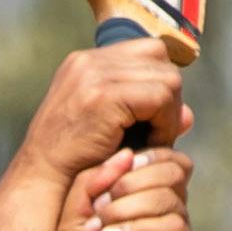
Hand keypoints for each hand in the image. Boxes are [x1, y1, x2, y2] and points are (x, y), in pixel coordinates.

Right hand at [22, 26, 189, 185]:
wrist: (42, 180)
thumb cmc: (73, 162)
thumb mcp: (112, 132)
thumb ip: (147, 116)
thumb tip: (189, 115)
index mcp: (84, 62)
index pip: (145, 50)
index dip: (158, 81)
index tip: (152, 117)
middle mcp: (87, 60)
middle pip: (159, 56)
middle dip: (168, 94)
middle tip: (159, 130)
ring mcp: (93, 74)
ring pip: (166, 78)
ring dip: (169, 112)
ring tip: (155, 140)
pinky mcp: (104, 95)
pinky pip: (160, 97)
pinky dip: (165, 123)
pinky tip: (151, 144)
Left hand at [57, 130, 196, 230]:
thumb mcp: (70, 230)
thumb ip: (86, 189)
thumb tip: (121, 157)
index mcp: (144, 202)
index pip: (160, 157)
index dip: (137, 156)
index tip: (104, 182)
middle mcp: (169, 216)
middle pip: (172, 168)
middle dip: (131, 180)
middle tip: (101, 208)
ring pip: (170, 196)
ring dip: (129, 207)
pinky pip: (174, 227)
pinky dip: (139, 229)